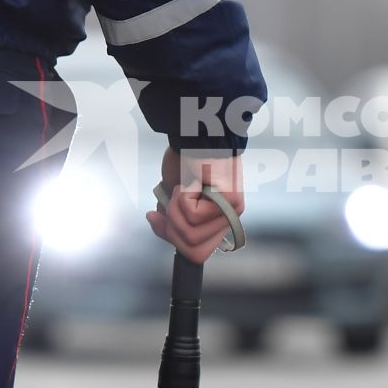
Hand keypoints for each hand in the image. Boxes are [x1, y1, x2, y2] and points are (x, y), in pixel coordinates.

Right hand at [145, 147, 243, 263]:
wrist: (195, 133)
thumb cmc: (185, 159)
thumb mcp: (172, 196)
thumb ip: (169, 217)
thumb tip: (155, 223)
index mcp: (216, 222)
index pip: (197, 254)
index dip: (174, 242)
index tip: (159, 220)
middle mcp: (229, 219)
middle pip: (194, 252)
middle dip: (171, 229)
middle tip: (171, 201)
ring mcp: (232, 212)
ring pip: (191, 235)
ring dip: (175, 211)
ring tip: (181, 188)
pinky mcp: (231, 202)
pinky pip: (193, 216)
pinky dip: (181, 198)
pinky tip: (189, 182)